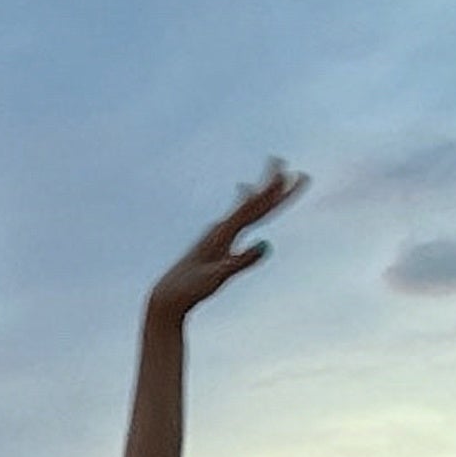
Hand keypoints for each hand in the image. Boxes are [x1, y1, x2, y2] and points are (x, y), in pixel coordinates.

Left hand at [146, 158, 307, 320]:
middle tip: (281, 159)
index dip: (273, 191)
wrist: (167, 297)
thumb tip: (267, 244)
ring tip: (274, 172)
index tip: (287, 174)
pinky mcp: (215, 240)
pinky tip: (243, 189)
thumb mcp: (218, 277)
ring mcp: (217, 232)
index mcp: (223, 233)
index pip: (253, 207)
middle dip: (270, 183)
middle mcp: (220, 227)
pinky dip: (244, 200)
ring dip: (262, 189)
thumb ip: (241, 260)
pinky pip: (237, 215)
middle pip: (252, 202)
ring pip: (246, 206)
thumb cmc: (190, 289)